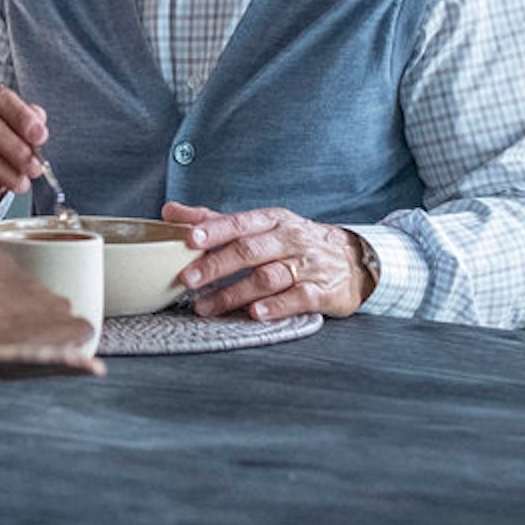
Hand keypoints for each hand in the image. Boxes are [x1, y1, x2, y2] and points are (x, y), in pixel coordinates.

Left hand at [164, 201, 376, 320]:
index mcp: (271, 221)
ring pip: (268, 277)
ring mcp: (307, 266)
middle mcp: (289, 240)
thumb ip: (215, 220)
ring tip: (207, 306)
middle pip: (249, 250)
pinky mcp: (322, 291)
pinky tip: (255, 313)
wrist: (354, 260)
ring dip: (235, 293)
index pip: (239, 223)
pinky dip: (276, 306)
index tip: (189, 239)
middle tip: (187, 279)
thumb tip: (169, 211)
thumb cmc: (294, 242)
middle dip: (216, 265)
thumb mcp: (260, 225)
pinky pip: (298, 298)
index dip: (214, 230)